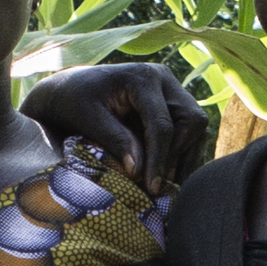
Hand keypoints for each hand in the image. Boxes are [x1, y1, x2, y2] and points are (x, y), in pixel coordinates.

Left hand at [28, 60, 206, 188]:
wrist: (69, 88)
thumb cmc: (73, 101)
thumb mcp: (87, 119)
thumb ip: (114, 140)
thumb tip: (138, 171)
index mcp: (143, 77)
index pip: (162, 124)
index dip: (160, 159)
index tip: (151, 188)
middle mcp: (164, 79)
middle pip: (192, 121)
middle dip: (178, 155)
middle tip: (159, 186)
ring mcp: (172, 90)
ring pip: (197, 127)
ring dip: (185, 158)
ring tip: (166, 186)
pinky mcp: (173, 104)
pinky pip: (191, 132)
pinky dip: (183, 154)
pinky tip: (168, 176)